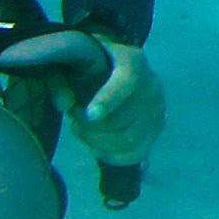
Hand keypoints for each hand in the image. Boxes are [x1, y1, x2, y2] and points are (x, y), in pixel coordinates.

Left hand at [58, 40, 164, 164]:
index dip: (108, 100)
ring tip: (82, 131)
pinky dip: (112, 155)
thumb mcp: (72, 65)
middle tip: (74, 118)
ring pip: (128, 140)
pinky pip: (135, 154)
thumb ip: (62, 81)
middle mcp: (151, 87)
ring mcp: (156, 112)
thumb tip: (64, 104)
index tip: (89, 115)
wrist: (118, 68)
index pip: (126, 83)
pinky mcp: (155, 132)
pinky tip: (95, 146)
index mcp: (133, 63)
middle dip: (90, 126)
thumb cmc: (92, 64)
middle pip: (122, 119)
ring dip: (98, 142)